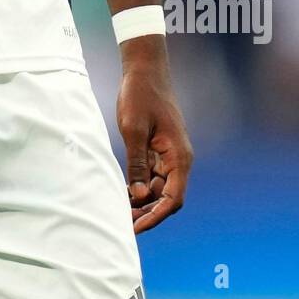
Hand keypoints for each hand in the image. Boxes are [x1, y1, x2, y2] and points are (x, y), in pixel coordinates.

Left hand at [116, 41, 192, 233]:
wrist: (144, 70)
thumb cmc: (140, 95)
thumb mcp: (134, 130)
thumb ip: (137, 164)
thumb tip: (139, 195)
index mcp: (179, 157)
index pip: (173, 198)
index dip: (155, 216)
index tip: (136, 228)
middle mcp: (178, 159)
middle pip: (166, 197)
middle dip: (147, 213)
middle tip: (122, 224)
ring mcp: (169, 154)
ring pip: (159, 188)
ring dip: (142, 202)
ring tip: (120, 212)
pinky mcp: (159, 149)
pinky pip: (153, 175)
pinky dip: (140, 186)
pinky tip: (123, 192)